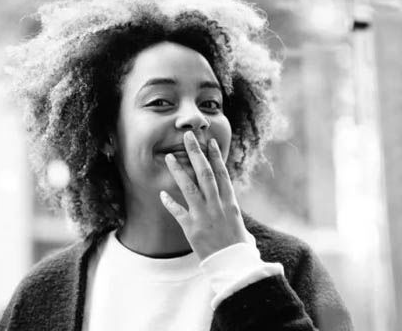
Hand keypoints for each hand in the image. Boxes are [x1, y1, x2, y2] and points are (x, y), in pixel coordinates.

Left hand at [160, 131, 249, 259]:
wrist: (235, 265)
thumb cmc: (240, 246)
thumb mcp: (239, 223)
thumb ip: (231, 210)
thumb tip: (230, 203)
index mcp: (230, 202)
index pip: (221, 173)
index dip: (215, 156)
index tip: (209, 141)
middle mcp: (217, 205)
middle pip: (205, 173)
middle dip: (196, 153)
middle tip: (188, 137)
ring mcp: (204, 215)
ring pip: (189, 187)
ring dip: (178, 171)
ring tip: (170, 156)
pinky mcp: (192, 229)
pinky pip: (178, 213)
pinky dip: (169, 203)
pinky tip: (161, 194)